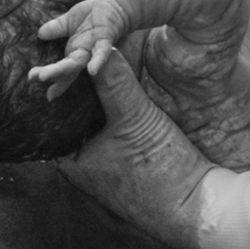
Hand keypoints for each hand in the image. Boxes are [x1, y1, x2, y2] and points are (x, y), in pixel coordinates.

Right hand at [29, 0, 132, 99]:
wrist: (116, 7)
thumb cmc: (94, 15)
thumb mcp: (70, 19)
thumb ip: (56, 28)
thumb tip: (40, 33)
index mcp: (73, 51)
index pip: (59, 66)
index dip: (48, 74)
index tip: (31, 80)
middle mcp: (82, 54)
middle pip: (65, 68)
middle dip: (50, 74)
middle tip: (33, 78)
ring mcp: (93, 49)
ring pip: (78, 63)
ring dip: (64, 70)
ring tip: (47, 77)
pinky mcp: (105, 40)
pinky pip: (102, 53)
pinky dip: (97, 62)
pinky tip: (92, 71)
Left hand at [57, 49, 210, 248]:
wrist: (199, 205)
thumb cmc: (159, 171)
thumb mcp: (136, 119)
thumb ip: (116, 82)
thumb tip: (97, 45)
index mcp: (71, 158)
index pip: (50, 113)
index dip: (54, 82)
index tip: (57, 50)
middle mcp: (84, 158)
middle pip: (74, 110)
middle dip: (79, 81)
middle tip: (82, 43)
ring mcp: (107, 156)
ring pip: (97, 113)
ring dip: (101, 89)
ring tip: (101, 52)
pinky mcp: (130, 152)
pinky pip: (115, 118)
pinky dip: (118, 99)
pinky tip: (126, 76)